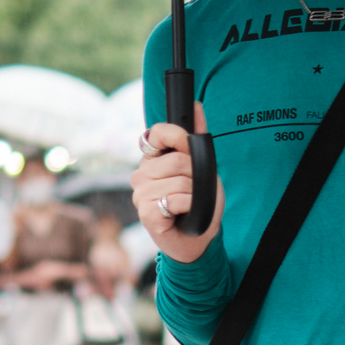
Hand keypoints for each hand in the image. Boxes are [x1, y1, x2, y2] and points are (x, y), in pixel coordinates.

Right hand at [132, 105, 223, 263]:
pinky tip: (183, 214)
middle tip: (195, 190)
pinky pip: (176, 199)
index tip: (190, 148)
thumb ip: (198, 139)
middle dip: (196, 176)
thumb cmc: (199, 203)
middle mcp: (141, 175)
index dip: (178, 137)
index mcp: (151, 160)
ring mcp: (140, 194)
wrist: (199, 238)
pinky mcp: (146, 213)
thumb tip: (196, 105)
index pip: (157, 132)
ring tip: (190, 204)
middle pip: (177, 160)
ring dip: (195, 194)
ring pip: (179, 181)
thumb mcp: (204, 167)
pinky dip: (189, 206)